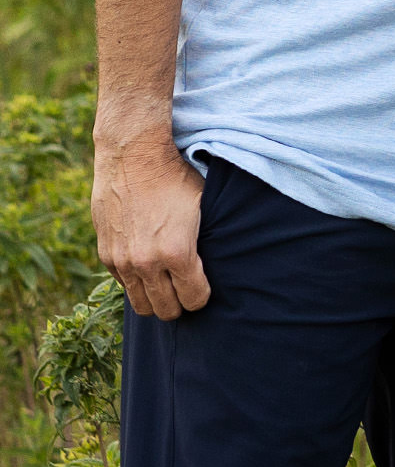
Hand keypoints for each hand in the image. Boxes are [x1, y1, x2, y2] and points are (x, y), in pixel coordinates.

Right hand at [92, 128, 210, 320]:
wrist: (134, 156)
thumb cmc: (176, 178)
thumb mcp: (203, 207)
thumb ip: (205, 241)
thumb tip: (216, 262)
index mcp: (177, 252)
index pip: (194, 299)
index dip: (203, 297)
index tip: (205, 289)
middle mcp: (147, 263)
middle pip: (166, 310)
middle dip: (180, 306)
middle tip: (187, 293)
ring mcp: (123, 261)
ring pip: (140, 304)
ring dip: (156, 300)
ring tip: (168, 288)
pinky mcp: (106, 255)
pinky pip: (124, 284)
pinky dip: (137, 283)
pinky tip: (149, 270)